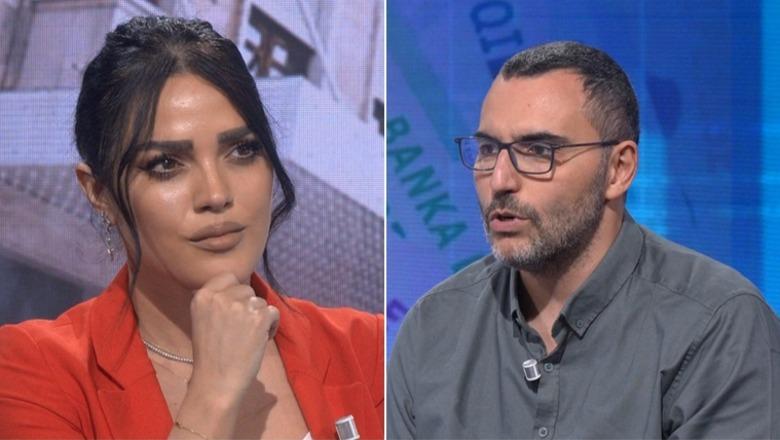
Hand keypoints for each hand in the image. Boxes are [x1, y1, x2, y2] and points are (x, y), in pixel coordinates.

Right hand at [187, 272, 278, 399]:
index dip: (235, 293)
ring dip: (260, 317)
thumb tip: (239, 290)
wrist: (217, 382)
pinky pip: (273, 312)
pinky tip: (260, 339)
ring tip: (249, 336)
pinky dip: (272, 325)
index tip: (233, 310)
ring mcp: (240, 306)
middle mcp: (220, 296)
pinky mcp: (259, 317)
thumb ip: (216, 303)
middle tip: (241, 328)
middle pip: (246, 289)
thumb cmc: (210, 356)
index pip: (228, 277)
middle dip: (248, 306)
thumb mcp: (202, 320)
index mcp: (202, 296)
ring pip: (260, 301)